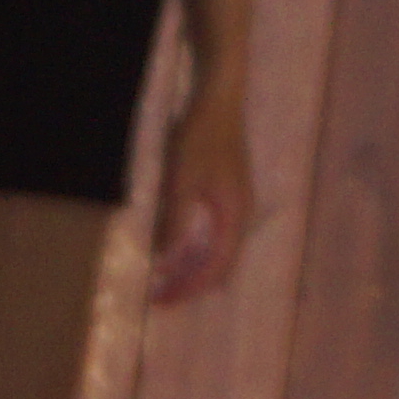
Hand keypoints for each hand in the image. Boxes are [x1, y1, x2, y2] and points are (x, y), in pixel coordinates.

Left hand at [148, 77, 249, 303]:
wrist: (218, 97)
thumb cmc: (199, 134)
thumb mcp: (180, 178)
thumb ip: (173, 219)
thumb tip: (161, 257)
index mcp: (235, 215)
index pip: (215, 268)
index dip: (188, 289)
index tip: (159, 301)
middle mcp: (240, 215)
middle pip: (220, 267)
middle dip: (190, 287)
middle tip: (158, 300)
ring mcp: (235, 205)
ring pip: (218, 254)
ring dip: (192, 272)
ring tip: (165, 284)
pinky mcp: (226, 196)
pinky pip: (214, 238)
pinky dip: (195, 253)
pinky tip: (174, 255)